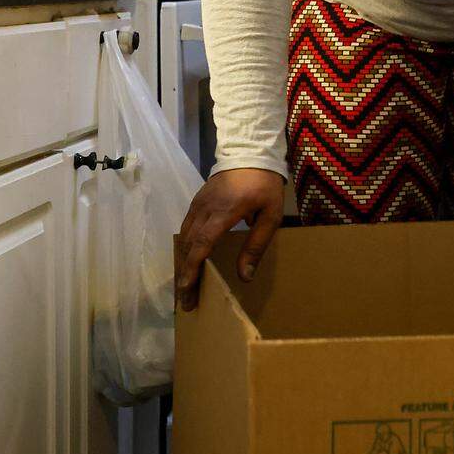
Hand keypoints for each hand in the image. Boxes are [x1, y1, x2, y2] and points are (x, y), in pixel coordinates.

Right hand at [176, 169, 284, 311]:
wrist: (250, 152)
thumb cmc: (265, 185)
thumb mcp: (270, 216)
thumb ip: (256, 245)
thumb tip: (244, 276)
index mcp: (224, 211)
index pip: (202, 244)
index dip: (193, 268)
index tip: (187, 289)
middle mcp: (205, 209)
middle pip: (189, 245)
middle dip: (186, 274)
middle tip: (187, 301)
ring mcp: (198, 204)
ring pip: (184, 238)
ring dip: (183, 263)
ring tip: (186, 286)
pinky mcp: (197, 201)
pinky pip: (186, 227)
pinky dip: (185, 248)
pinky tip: (188, 262)